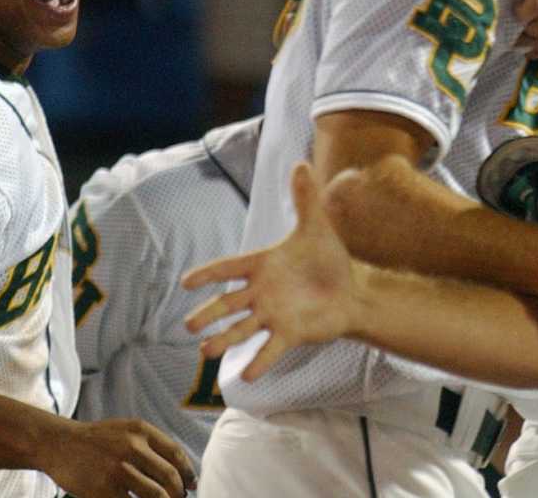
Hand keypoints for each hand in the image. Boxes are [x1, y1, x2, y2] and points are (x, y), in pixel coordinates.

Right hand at [41, 417, 196, 497]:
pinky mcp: (103, 490)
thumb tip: (181, 473)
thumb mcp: (126, 431)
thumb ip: (151, 446)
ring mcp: (118, 470)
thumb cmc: (97, 440)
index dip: (187, 473)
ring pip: (156, 495)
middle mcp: (132, 447)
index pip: (176, 454)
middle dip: (178, 493)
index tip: (191, 485)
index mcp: (141, 431)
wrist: (59, 443)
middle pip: (169, 477)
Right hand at [182, 162, 358, 382]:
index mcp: (262, 265)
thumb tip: (301, 162)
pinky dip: (259, 361)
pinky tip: (245, 375)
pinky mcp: (289, 333)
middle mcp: (261, 293)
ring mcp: (273, 314)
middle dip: (208, 313)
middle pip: (228, 303)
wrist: (351, 290)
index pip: (229, 268)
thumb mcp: (316, 226)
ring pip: (242, 328)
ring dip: (223, 339)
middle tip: (187, 325)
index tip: (186, 282)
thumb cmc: (327, 260)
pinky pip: (270, 348)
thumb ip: (305, 198)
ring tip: (203, 352)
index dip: (209, 274)